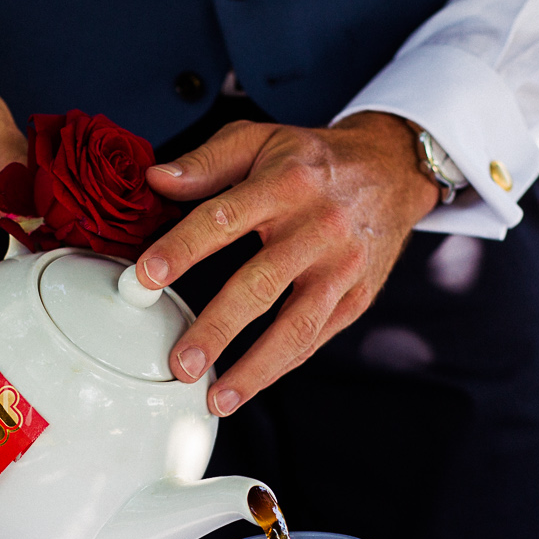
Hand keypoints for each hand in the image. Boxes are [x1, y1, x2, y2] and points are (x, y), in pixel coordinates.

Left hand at [139, 112, 438, 414]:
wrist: (392, 170)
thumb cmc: (315, 160)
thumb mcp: (262, 140)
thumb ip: (206, 162)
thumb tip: (156, 180)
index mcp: (286, 184)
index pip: (224, 218)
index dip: (183, 248)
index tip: (146, 277)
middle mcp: (318, 228)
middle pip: (261, 284)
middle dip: (217, 328)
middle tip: (181, 362)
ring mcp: (341, 268)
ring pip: (296, 326)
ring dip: (254, 368)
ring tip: (217, 398)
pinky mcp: (357, 297)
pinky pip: (315, 339)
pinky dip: (280, 366)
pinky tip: (249, 386)